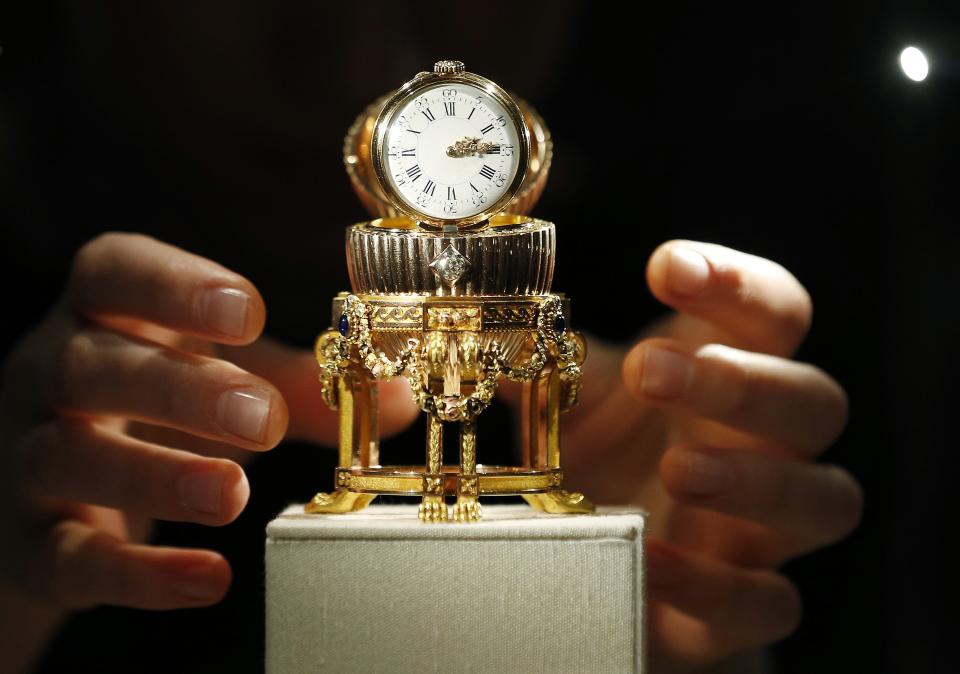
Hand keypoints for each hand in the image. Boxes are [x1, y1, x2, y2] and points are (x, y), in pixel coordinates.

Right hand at [0, 233, 415, 615]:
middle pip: (93, 364)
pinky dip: (140, 573)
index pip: (116, 272)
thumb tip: (396, 396)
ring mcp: (30, 455)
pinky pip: (74, 555)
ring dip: (156, 475)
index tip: (246, 309)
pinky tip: (208, 579)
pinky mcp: (34, 538)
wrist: (59, 487)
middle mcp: (51, 372)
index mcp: (104, 311)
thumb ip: (300, 382)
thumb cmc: (154, 404)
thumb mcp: (221, 373)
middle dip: (180, 388)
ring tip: (234, 494)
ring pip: (69, 456)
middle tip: (262, 417)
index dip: (175, 285)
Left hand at [558, 241, 861, 672]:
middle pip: (816, 401)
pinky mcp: (742, 605)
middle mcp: (764, 447)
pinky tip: (652, 559)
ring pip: (826, 500)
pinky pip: (768, 603)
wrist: (595, 558)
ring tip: (679, 466)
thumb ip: (539, 362)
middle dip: (741, 382)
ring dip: (756, 480)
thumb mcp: (568, 400)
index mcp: (727, 374)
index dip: (737, 282)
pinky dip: (720, 587)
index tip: (666, 267)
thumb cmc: (598, 458)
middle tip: (651, 371)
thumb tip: (480, 325)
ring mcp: (763, 529)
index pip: (773, 312)